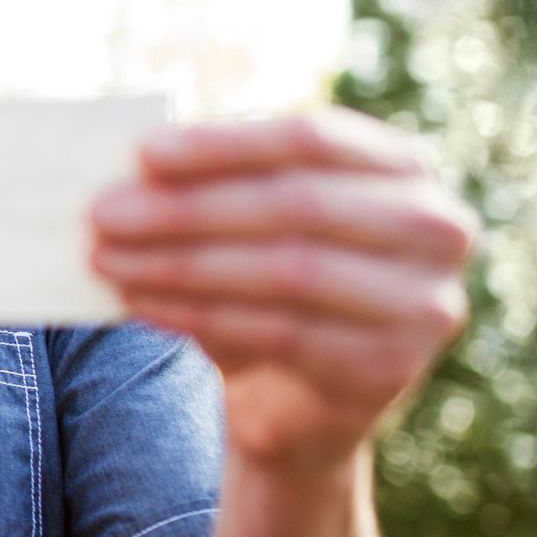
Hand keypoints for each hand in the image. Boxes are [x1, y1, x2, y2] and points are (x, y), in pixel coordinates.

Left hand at [90, 108, 477, 473]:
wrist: (300, 398)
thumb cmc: (268, 278)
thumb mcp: (249, 220)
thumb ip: (212, 186)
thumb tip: (128, 172)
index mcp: (403, 165)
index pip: (311, 137)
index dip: (223, 143)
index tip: (140, 152)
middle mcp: (434, 226)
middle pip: (297, 204)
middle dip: (189, 208)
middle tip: (102, 215)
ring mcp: (424, 302)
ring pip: (287, 271)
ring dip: (182, 264)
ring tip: (106, 260)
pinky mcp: (389, 366)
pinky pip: (280, 333)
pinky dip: (200, 315)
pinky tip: (140, 304)